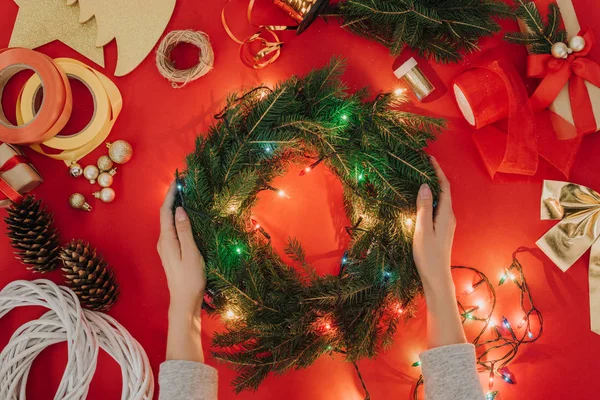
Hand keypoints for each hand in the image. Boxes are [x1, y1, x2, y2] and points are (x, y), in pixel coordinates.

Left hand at [158, 182, 206, 315]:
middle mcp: (163, 242)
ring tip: (188, 197)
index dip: (170, 195)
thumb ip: (185, 231)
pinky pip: (174, 230)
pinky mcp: (172, 253)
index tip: (177, 181)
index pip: (165, 211)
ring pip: (170, 223)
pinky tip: (189, 219)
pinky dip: (180, 220)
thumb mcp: (191, 253)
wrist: (184, 302)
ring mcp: (166, 248)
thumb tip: (180, 211)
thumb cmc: (190, 279)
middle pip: (166, 215)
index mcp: (167, 240)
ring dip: (177, 209)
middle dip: (173, 199)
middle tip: (184, 185)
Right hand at [413, 157, 455, 294]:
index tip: (429, 158)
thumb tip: (425, 186)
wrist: (437, 277)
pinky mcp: (441, 229)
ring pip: (441, 199)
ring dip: (432, 187)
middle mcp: (449, 216)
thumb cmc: (428, 255)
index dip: (437, 171)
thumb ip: (424, 207)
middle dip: (434, 176)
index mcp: (446, 214)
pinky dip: (430, 198)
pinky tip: (420, 200)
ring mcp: (446, 223)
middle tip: (421, 165)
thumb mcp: (422, 230)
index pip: (444, 186)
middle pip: (444, 191)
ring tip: (419, 178)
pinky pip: (437, 207)